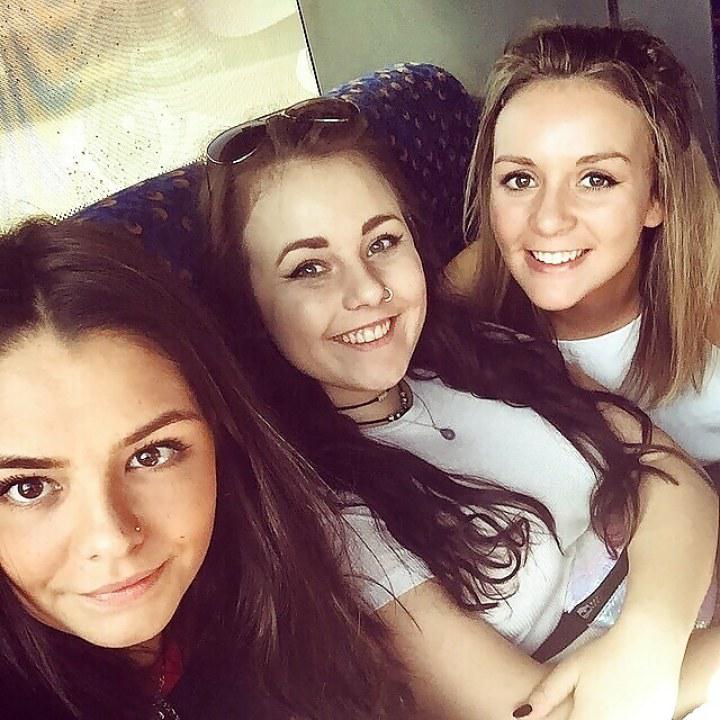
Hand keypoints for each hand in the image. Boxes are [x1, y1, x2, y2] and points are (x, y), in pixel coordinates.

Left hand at [515, 624, 682, 718]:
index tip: (562, 711)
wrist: (650, 644)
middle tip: (583, 699)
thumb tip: (522, 714)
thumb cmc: (608, 653)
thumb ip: (546, 695)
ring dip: (598, 716)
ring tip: (600, 696)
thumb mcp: (570, 669)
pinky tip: (616, 701)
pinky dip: (618, 716)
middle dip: (578, 716)